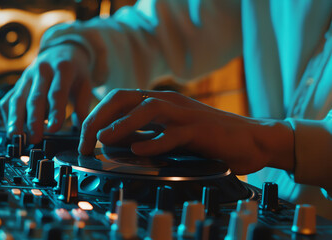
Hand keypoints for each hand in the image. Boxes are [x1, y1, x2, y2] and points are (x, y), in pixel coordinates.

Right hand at [0, 44, 92, 143]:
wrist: (61, 50)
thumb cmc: (75, 72)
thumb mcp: (85, 84)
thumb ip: (83, 107)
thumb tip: (83, 131)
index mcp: (63, 68)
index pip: (57, 92)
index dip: (55, 111)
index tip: (54, 129)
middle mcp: (42, 70)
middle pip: (35, 97)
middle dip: (34, 120)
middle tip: (35, 139)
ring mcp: (26, 76)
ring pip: (17, 99)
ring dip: (15, 120)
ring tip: (16, 138)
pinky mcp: (17, 84)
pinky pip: (8, 100)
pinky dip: (8, 116)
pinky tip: (12, 131)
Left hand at [78, 89, 293, 174]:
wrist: (249, 140)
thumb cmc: (207, 138)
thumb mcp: (168, 133)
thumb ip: (143, 133)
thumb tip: (113, 139)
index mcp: (158, 102)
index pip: (118, 100)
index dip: (97, 116)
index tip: (84, 138)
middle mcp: (168, 102)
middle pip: (125, 98)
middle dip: (100, 117)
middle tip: (86, 140)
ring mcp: (184, 114)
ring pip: (147, 109)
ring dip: (122, 124)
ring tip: (103, 138)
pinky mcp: (199, 130)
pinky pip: (174, 134)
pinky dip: (154, 142)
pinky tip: (139, 150)